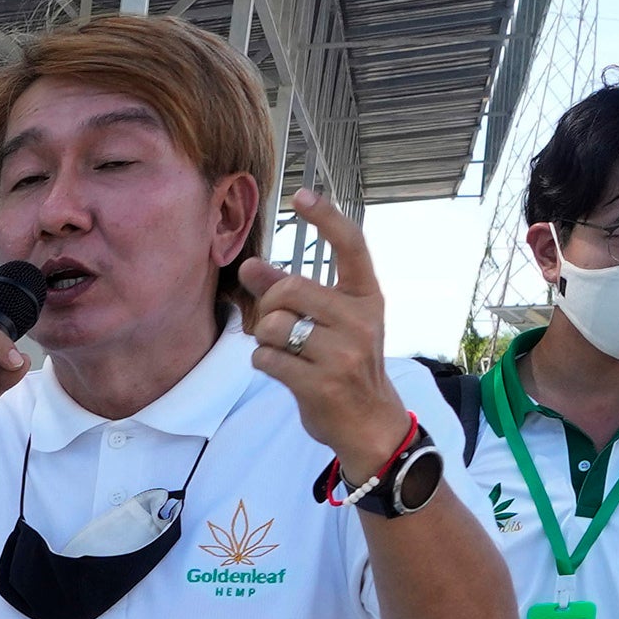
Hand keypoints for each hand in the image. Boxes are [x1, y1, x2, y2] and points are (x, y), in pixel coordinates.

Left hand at [249, 189, 415, 471]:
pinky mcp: (321, 383)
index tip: (300, 195)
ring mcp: (343, 353)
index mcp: (368, 297)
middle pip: (290, 290)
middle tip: (275, 324)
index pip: (350, 245)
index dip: (325, 217)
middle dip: (269, 306)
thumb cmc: (345, 365)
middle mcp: (360, 320)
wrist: (369, 423)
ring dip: (264, 339)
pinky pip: (267, 358)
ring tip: (282, 351)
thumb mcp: (331, 322)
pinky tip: (282, 370)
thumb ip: (290, 292)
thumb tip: (249, 265)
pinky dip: (263, 362)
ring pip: (274, 326)